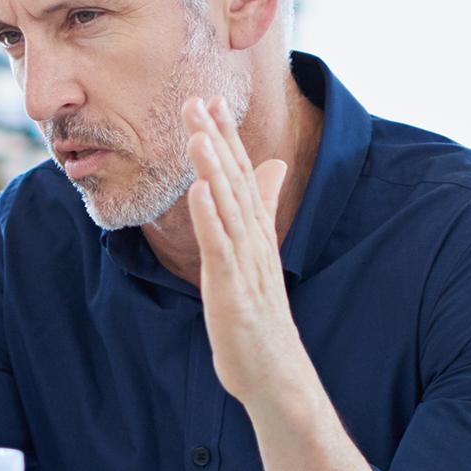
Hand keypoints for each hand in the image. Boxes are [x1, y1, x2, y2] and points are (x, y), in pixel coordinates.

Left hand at [183, 96, 305, 404]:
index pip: (241, 174)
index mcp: (256, 231)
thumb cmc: (261, 313)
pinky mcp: (233, 289)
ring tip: (197, 133)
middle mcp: (253, 240)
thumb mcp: (258, 253)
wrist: (274, 371)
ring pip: (228, 208)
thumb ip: (263, 206)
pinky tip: (198, 191)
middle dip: (215, 140)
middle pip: (234, 181)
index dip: (225, 136)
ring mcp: (245, 264)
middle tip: (197, 100)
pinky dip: (210, 218)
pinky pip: (220, 248)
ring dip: (213, 169)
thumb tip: (273, 164)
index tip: (210, 99)